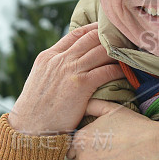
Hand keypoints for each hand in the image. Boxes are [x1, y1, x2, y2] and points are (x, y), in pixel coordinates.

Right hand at [8, 23, 123, 134]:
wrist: (28, 130)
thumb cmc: (36, 111)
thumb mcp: (40, 81)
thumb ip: (55, 69)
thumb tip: (71, 64)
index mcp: (48, 57)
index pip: (76, 34)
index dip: (95, 29)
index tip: (108, 29)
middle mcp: (59, 60)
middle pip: (91, 37)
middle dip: (110, 36)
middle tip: (126, 38)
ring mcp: (70, 71)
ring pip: (101, 50)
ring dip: (118, 51)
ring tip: (130, 53)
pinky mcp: (81, 85)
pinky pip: (107, 70)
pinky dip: (120, 70)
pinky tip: (126, 72)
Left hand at [69, 99, 158, 159]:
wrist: (158, 147)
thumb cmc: (137, 127)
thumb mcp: (114, 110)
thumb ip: (93, 106)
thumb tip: (82, 106)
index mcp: (81, 139)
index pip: (73, 149)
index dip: (87, 148)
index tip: (100, 148)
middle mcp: (83, 159)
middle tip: (111, 156)